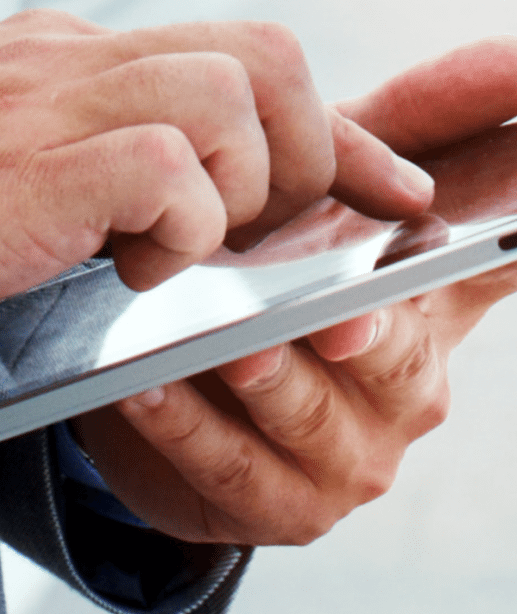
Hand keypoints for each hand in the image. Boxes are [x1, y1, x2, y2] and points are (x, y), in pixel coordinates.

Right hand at [0, 11, 430, 394]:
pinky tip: (122, 267)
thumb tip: (141, 204)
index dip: (314, 125)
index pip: (221, 56)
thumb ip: (60, 170)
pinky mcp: (18, 173)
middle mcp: (52, 65)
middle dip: (303, 152)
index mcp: (45, 67)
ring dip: (238, 189)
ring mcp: (36, 108)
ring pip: (230, 90)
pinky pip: (164, 166)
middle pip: (258, 52)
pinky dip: (177, 229)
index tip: (362, 184)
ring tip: (171, 253)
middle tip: (254, 232)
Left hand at [72, 37, 516, 544]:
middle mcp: (404, 382)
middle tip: (336, 317)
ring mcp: (346, 452)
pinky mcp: (279, 505)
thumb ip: (412, 125)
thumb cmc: (265, 276)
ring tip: (228, 349)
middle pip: (394, 355)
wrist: (187, 389)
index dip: (503, 246)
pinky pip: (230, 466)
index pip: (491, 265)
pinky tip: (148, 391)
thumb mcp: (326, 192)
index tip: (495, 233)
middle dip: (364, 333)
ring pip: (308, 414)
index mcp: (427, 304)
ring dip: (267, 380)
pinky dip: (186, 427)